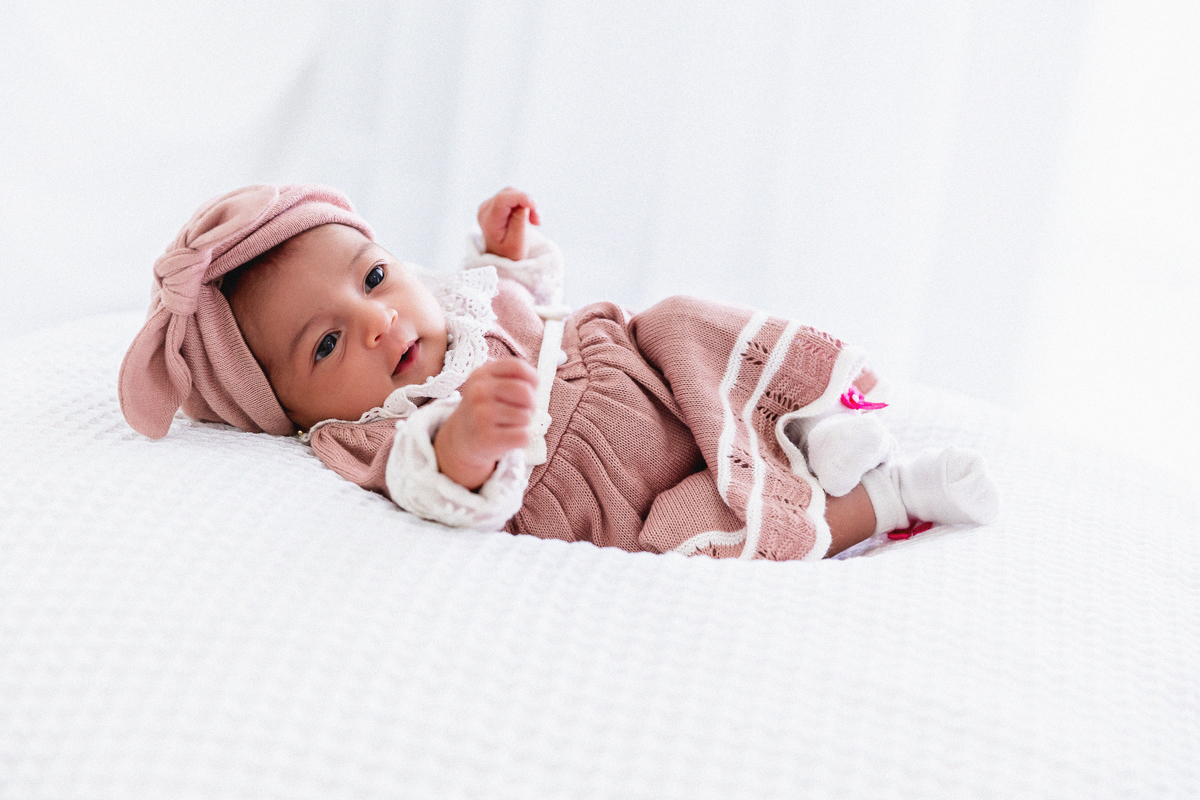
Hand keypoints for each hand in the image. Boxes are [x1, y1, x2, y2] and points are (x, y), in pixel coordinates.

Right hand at [433, 358, 537, 489]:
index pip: (517, 366)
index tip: (531, 388)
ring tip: (506, 424)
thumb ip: (512, 378)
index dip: (531, 378)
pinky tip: (505, 437)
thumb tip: (536, 381)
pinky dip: (521, 439)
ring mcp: (481, 414)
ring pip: (525, 416)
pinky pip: (523, 436)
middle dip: (530, 404)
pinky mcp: (487, 437)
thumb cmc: (484, 410)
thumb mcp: (490, 385)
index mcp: (481, 374)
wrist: (461, 439)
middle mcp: (478, 392)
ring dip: (522, 423)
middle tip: (521, 411)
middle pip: (525, 391)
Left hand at [478, 187, 539, 260]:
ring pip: (512, 193)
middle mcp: (485, 210)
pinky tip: (529, 218)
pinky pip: (512, 197)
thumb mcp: (517, 243)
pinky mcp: (495, 204)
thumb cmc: (508, 254)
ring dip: (526, 204)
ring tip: (534, 221)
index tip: (534, 204)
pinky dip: (523, 205)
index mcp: (488, 221)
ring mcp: (489, 206)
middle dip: (526, 202)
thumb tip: (525, 203)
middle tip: (537, 221)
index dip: (520, 197)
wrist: (501, 257)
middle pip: (508, 193)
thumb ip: (519, 222)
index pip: (502, 200)